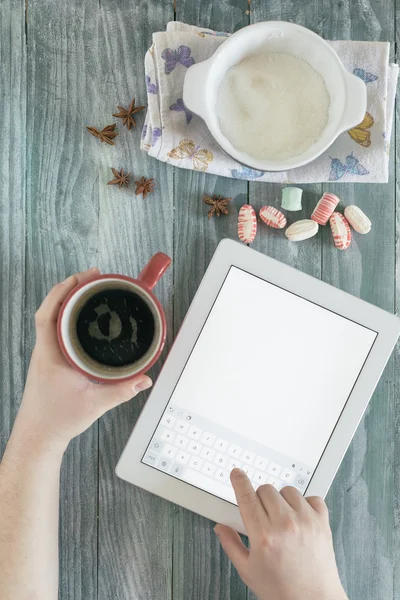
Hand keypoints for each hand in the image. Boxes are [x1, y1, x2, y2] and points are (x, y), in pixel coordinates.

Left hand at [15, 268, 151, 452]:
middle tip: (93, 277)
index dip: (65, 290)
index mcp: (50, 354)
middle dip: (70, 287)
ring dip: (67, 301)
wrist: (38, 436)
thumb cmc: (56, 419)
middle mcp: (44, 350)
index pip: (49, 312)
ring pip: (52, 318)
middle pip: (51, 308)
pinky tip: (82, 318)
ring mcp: (45, 354)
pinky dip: (67, 316)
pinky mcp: (49, 360)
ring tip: (89, 291)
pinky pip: (55, 329)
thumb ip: (122, 391)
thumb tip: (144, 379)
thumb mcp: (94, 404)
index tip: (85, 277)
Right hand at [215, 469, 347, 599]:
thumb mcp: (248, 570)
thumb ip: (231, 545)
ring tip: (282, 519)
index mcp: (263, 536)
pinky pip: (312, 497)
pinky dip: (305, 504)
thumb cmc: (281, 591)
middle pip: (265, 490)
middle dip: (260, 499)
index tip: (237, 474)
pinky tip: (300, 518)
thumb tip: (220, 527)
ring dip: (282, 500)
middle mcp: (284, 525)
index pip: (246, 497)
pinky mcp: (322, 522)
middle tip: (263, 516)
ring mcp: (305, 521)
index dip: (239, 481)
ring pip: (287, 490)